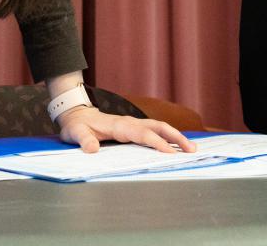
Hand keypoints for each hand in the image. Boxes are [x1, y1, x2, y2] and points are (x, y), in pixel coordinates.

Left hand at [57, 106, 196, 154]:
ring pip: (159, 127)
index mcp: (119, 125)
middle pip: (158, 127)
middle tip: (191, 150)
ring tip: (191, 148)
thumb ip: (84, 140)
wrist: (76, 114)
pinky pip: (154, 131)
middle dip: (176, 137)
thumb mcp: (75, 133)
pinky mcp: (133, 128)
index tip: (170, 153)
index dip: (157, 143)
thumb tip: (93, 149)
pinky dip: (168, 137)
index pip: (142, 134)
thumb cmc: (76, 126)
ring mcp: (133, 124)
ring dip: (175, 136)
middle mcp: (129, 122)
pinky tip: (176, 145)